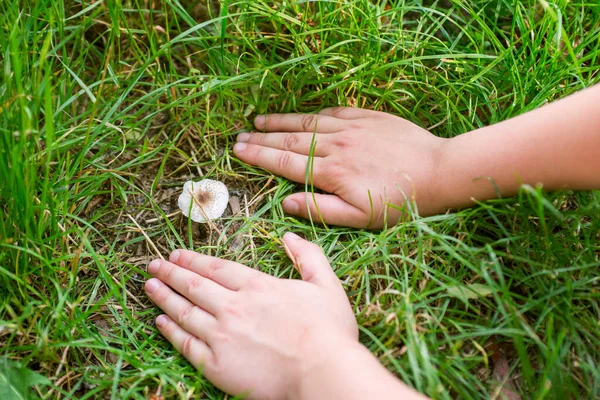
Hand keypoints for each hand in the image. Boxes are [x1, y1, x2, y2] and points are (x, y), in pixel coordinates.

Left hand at [144, 233, 357, 399]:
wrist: (322, 372)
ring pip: (184, 311)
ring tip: (149, 285)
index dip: (193, 260)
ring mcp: (221, 335)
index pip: (216, 268)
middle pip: (194, 285)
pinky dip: (170, 330)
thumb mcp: (326, 284)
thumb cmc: (329, 331)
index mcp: (256, 286)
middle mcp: (233, 306)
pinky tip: (160, 321)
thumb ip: (308, 256)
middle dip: (171, 272)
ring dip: (164, 296)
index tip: (176, 254)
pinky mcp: (216, 364)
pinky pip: (186, 344)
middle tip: (153, 264)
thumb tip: (289, 235)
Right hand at [233, 107, 449, 227]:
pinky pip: (333, 111)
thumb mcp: (359, 217)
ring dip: (281, 121)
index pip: (285, 162)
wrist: (438, 172)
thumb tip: (286, 203)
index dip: (259, 155)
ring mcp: (351, 128)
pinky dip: (312, 112)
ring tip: (259, 119)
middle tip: (240, 135)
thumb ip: (320, 210)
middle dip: (262, 137)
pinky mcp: (368, 117)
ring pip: (308, 122)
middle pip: (290, 139)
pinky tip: (301, 113)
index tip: (239, 150)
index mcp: (331, 173)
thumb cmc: (399, 202)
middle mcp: (336, 146)